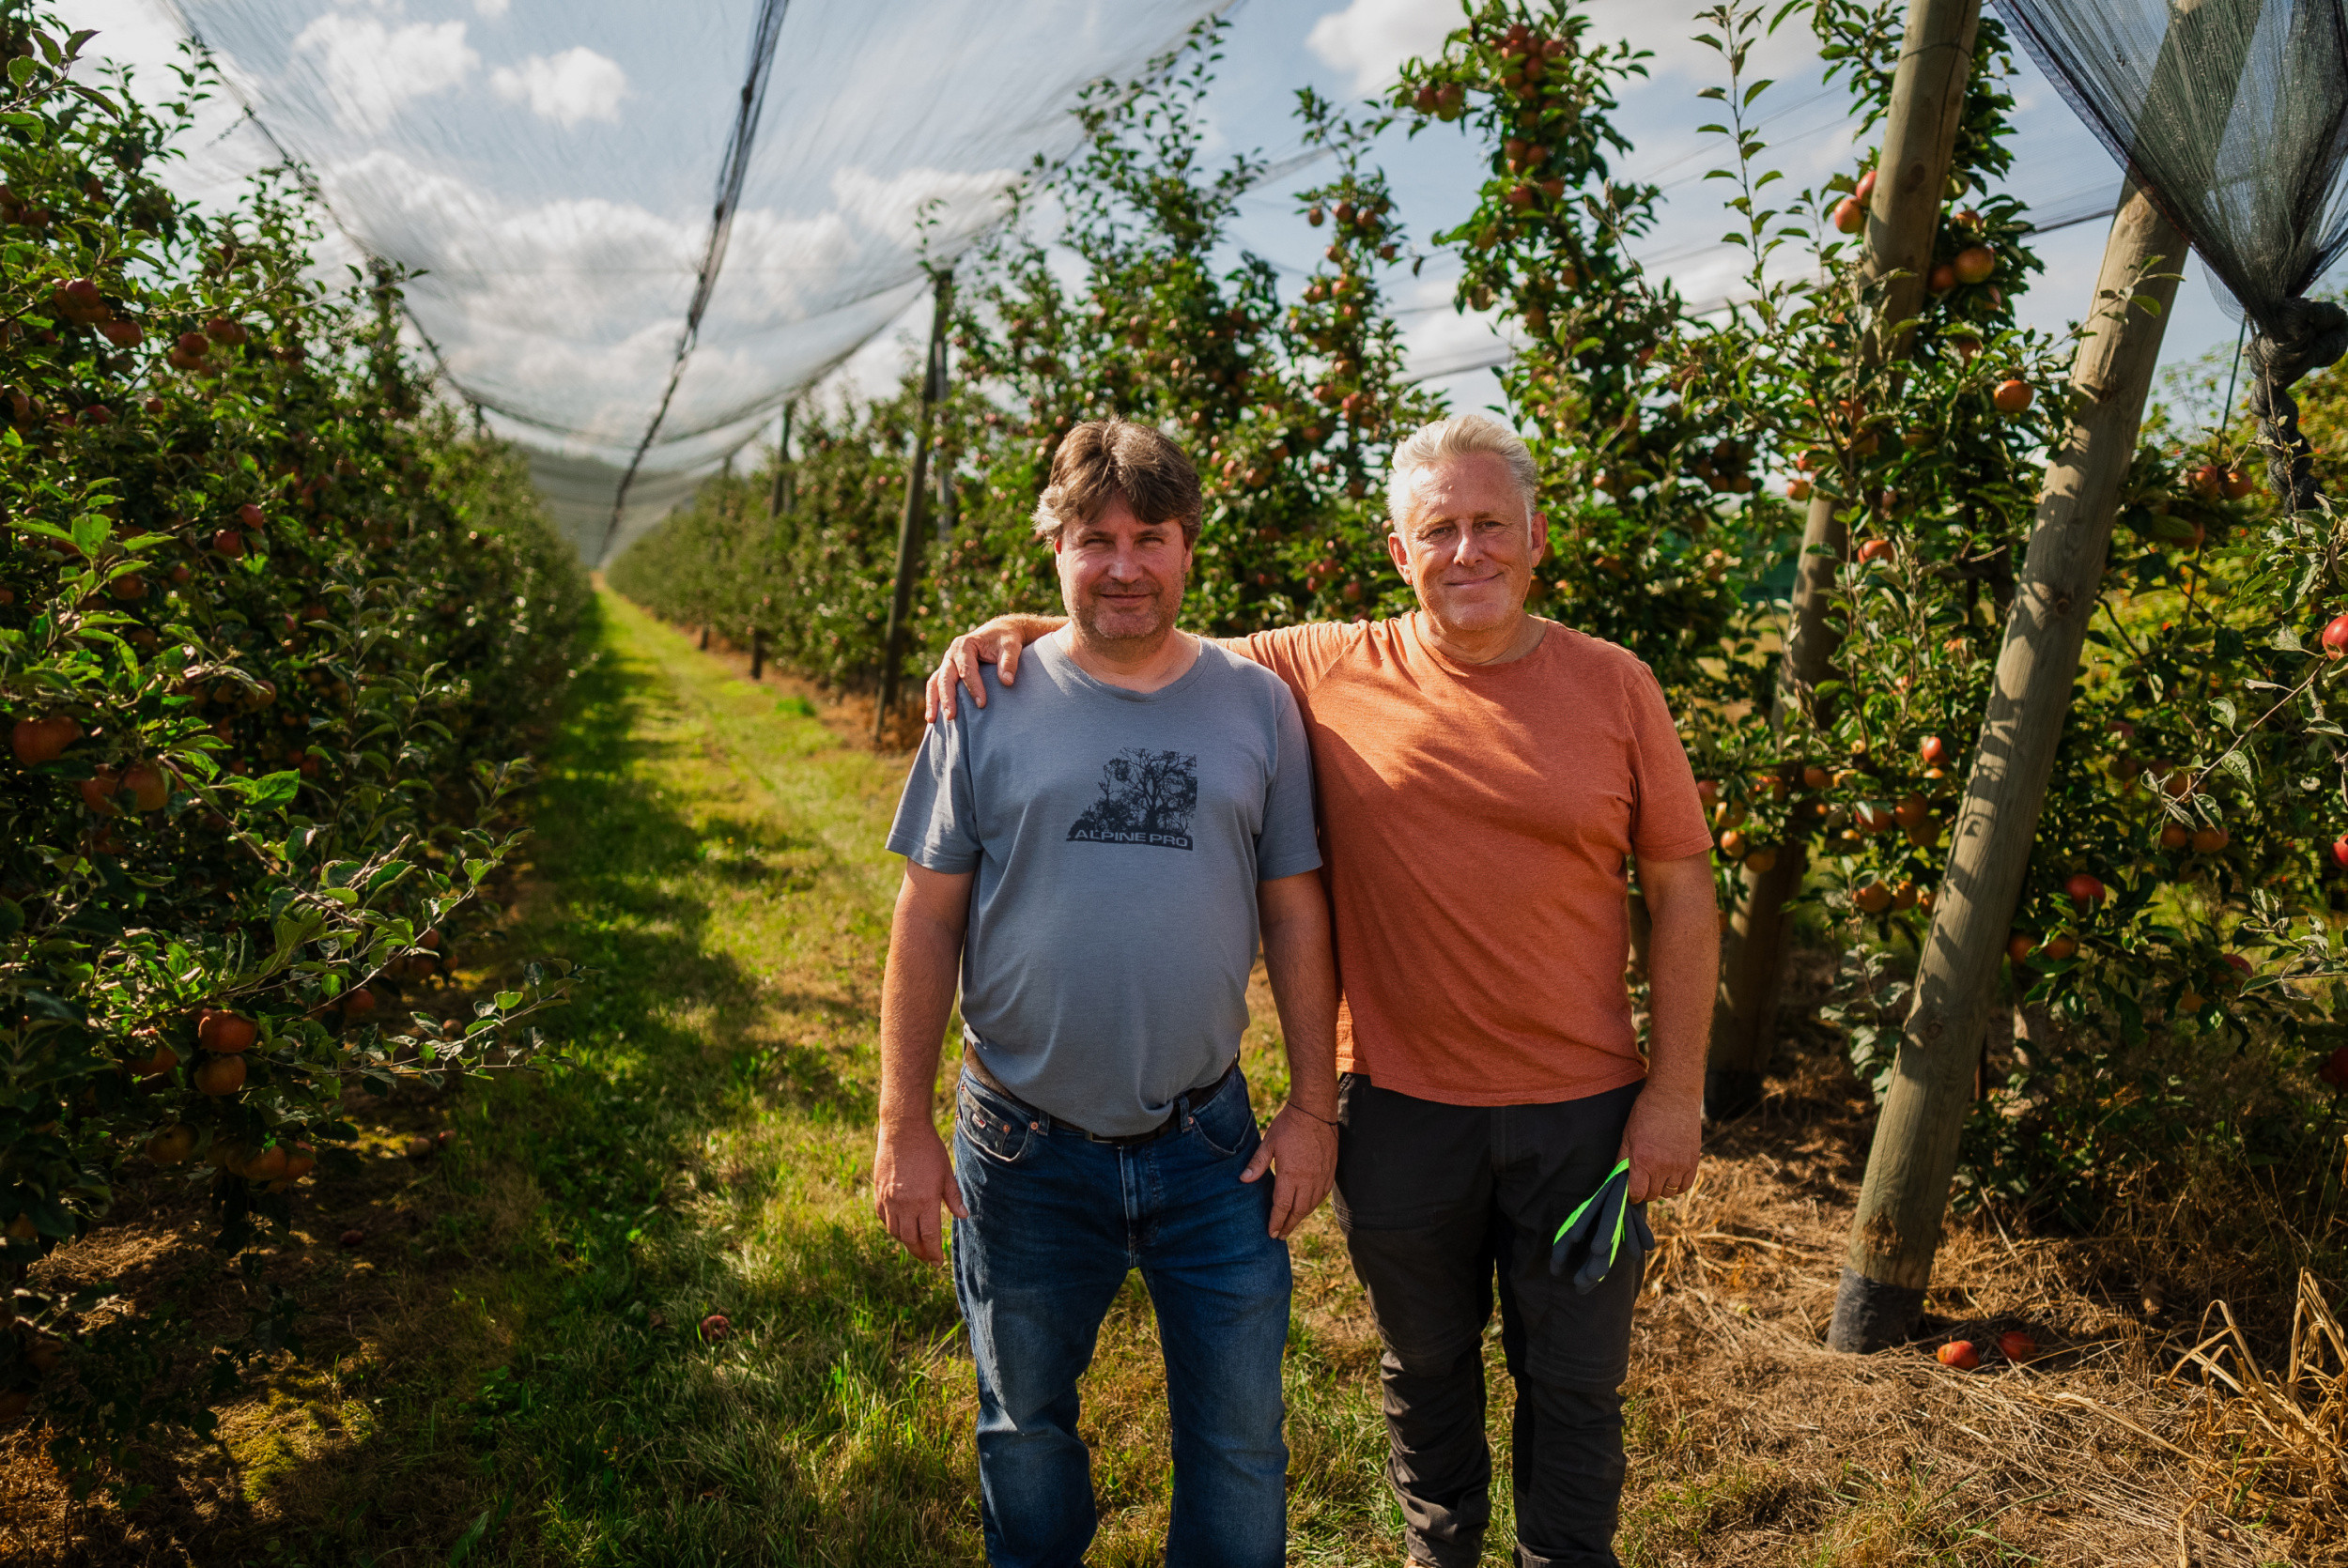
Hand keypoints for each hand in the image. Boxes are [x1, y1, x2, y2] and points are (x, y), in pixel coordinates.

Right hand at [874, 1120, 967, 1264]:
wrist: (903, 1130)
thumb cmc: (929, 1150)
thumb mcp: (946, 1173)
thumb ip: (953, 1197)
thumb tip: (963, 1217)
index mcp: (925, 1201)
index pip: (928, 1236)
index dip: (933, 1253)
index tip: (937, 1262)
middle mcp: (904, 1204)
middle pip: (910, 1239)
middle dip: (919, 1253)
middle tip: (927, 1258)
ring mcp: (889, 1199)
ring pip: (895, 1231)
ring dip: (905, 1241)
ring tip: (915, 1244)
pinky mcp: (879, 1192)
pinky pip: (883, 1218)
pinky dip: (892, 1226)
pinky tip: (900, 1227)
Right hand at [923, 619, 1028, 722]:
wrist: (999, 633)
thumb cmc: (1005, 640)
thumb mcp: (1010, 646)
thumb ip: (1009, 661)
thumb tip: (1007, 682)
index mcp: (964, 645)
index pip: (967, 669)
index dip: (974, 687)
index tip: (982, 704)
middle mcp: (951, 654)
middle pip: (945, 677)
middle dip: (947, 697)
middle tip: (952, 716)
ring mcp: (948, 664)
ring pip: (935, 683)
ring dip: (933, 701)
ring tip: (932, 720)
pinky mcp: (949, 672)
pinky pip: (936, 686)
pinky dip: (934, 700)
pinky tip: (934, 718)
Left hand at [1240, 1104, 1337, 1238]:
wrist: (1315, 1110)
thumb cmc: (1289, 1125)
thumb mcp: (1269, 1143)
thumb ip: (1257, 1164)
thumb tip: (1243, 1180)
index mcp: (1291, 1175)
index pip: (1282, 1206)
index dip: (1276, 1221)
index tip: (1272, 1233)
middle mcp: (1308, 1180)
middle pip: (1298, 1211)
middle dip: (1288, 1225)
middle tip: (1281, 1235)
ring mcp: (1321, 1176)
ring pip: (1312, 1205)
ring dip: (1301, 1216)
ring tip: (1292, 1224)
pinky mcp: (1330, 1170)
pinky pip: (1323, 1194)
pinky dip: (1314, 1204)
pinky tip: (1308, 1206)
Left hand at [1619, 1086, 1700, 1204]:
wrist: (1673, 1097)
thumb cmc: (1646, 1113)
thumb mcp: (1628, 1134)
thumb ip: (1623, 1159)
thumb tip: (1619, 1177)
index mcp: (1643, 1160)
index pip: (1637, 1193)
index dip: (1632, 1196)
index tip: (1631, 1192)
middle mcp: (1662, 1166)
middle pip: (1653, 1195)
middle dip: (1645, 1192)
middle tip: (1642, 1183)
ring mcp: (1680, 1165)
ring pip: (1669, 1192)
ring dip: (1661, 1188)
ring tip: (1656, 1177)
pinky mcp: (1693, 1161)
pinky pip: (1685, 1185)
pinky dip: (1677, 1185)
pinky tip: (1670, 1177)